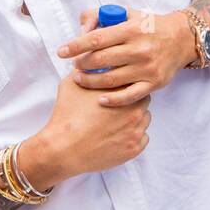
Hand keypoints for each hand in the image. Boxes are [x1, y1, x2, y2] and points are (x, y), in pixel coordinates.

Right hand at [23, 74, 152, 187]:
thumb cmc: (67, 116)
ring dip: (134, 119)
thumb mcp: (72, 84)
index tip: (117, 89)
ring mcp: (135, 132)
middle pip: (143, 100)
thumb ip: (86, 71)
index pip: (134, 81)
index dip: (125, 85)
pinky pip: (142, 139)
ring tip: (117, 122)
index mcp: (121, 93)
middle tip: (117, 106)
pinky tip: (117, 135)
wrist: (64, 149)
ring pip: (145, 120)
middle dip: (132, 101)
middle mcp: (134, 111)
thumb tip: (89, 60)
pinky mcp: (133, 149)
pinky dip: (133, 136)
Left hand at [57, 8, 193, 106]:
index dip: (76, 46)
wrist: (181, 39)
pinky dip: (113, 99)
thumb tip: (82, 28)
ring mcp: (147, 68)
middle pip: (101, 60)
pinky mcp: (153, 83)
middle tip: (73, 65)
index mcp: (131, 29)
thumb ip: (101, 16)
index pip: (97, 39)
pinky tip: (100, 99)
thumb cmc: (149, 26)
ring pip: (111, 79)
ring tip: (79, 78)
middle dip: (82, 64)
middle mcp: (139, 49)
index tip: (61, 52)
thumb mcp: (128, 13)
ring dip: (90, 81)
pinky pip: (129, 95)